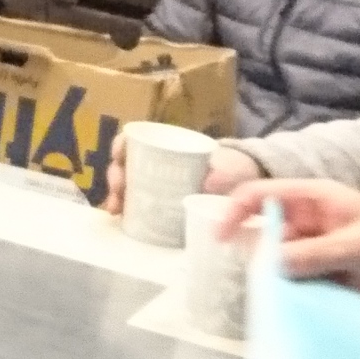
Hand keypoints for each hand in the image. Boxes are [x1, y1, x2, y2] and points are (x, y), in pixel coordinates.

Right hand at [101, 130, 259, 218]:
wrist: (243, 190)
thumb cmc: (234, 171)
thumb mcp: (232, 168)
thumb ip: (225, 173)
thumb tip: (209, 183)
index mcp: (170, 147)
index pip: (136, 139)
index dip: (121, 145)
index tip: (119, 156)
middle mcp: (156, 163)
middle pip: (125, 163)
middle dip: (115, 175)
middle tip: (118, 189)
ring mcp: (155, 184)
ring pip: (126, 184)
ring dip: (116, 195)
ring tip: (116, 209)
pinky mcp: (159, 206)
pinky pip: (135, 204)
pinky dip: (125, 210)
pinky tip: (120, 218)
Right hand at [220, 177, 359, 309]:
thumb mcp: (358, 247)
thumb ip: (313, 255)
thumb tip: (268, 265)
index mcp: (317, 199)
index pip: (262, 195)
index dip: (235, 211)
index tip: (218, 240)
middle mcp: (312, 223)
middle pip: (265, 232)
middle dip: (251, 253)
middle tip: (244, 282)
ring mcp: (320, 252)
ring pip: (279, 263)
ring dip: (270, 280)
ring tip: (262, 303)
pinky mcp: (329, 279)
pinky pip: (297, 285)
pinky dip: (287, 296)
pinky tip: (282, 313)